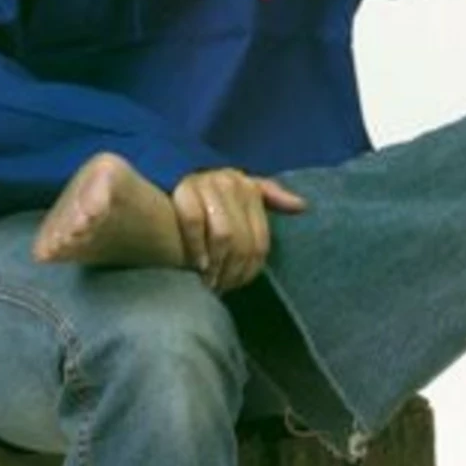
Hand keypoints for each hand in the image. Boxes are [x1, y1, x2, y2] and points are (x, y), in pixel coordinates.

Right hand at [171, 167, 307, 291]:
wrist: (162, 178)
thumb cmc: (206, 194)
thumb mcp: (240, 192)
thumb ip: (270, 198)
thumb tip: (303, 206)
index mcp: (248, 187)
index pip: (259, 239)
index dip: (249, 268)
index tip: (236, 284)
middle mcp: (231, 182)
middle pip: (242, 240)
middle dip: (232, 270)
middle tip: (221, 287)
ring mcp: (207, 184)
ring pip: (223, 235)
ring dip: (216, 264)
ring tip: (209, 282)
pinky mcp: (183, 191)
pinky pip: (194, 224)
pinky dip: (196, 248)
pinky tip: (196, 265)